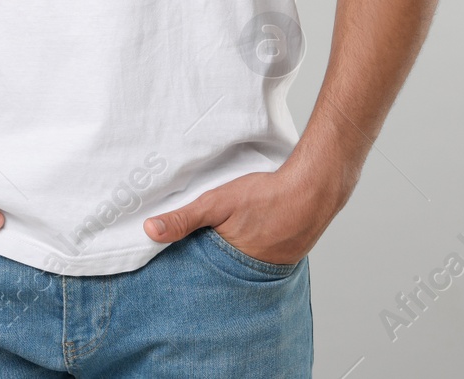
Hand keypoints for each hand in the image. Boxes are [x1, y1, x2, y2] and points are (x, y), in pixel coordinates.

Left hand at [142, 156, 357, 265]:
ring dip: (234, 260)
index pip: (203, 276)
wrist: (314, 188)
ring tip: (226, 247)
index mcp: (231, 265)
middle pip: (223, 274)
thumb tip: (150, 230)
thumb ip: (183, 218)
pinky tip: (252, 238)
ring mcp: (273, 268)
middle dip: (211, 268)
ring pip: (244, 268)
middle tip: (201, 256)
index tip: (176, 270)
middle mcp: (253, 274)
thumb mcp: (217, 203)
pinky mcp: (287, 258)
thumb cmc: (266, 195)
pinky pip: (263, 261)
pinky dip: (255, 252)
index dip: (190, 269)